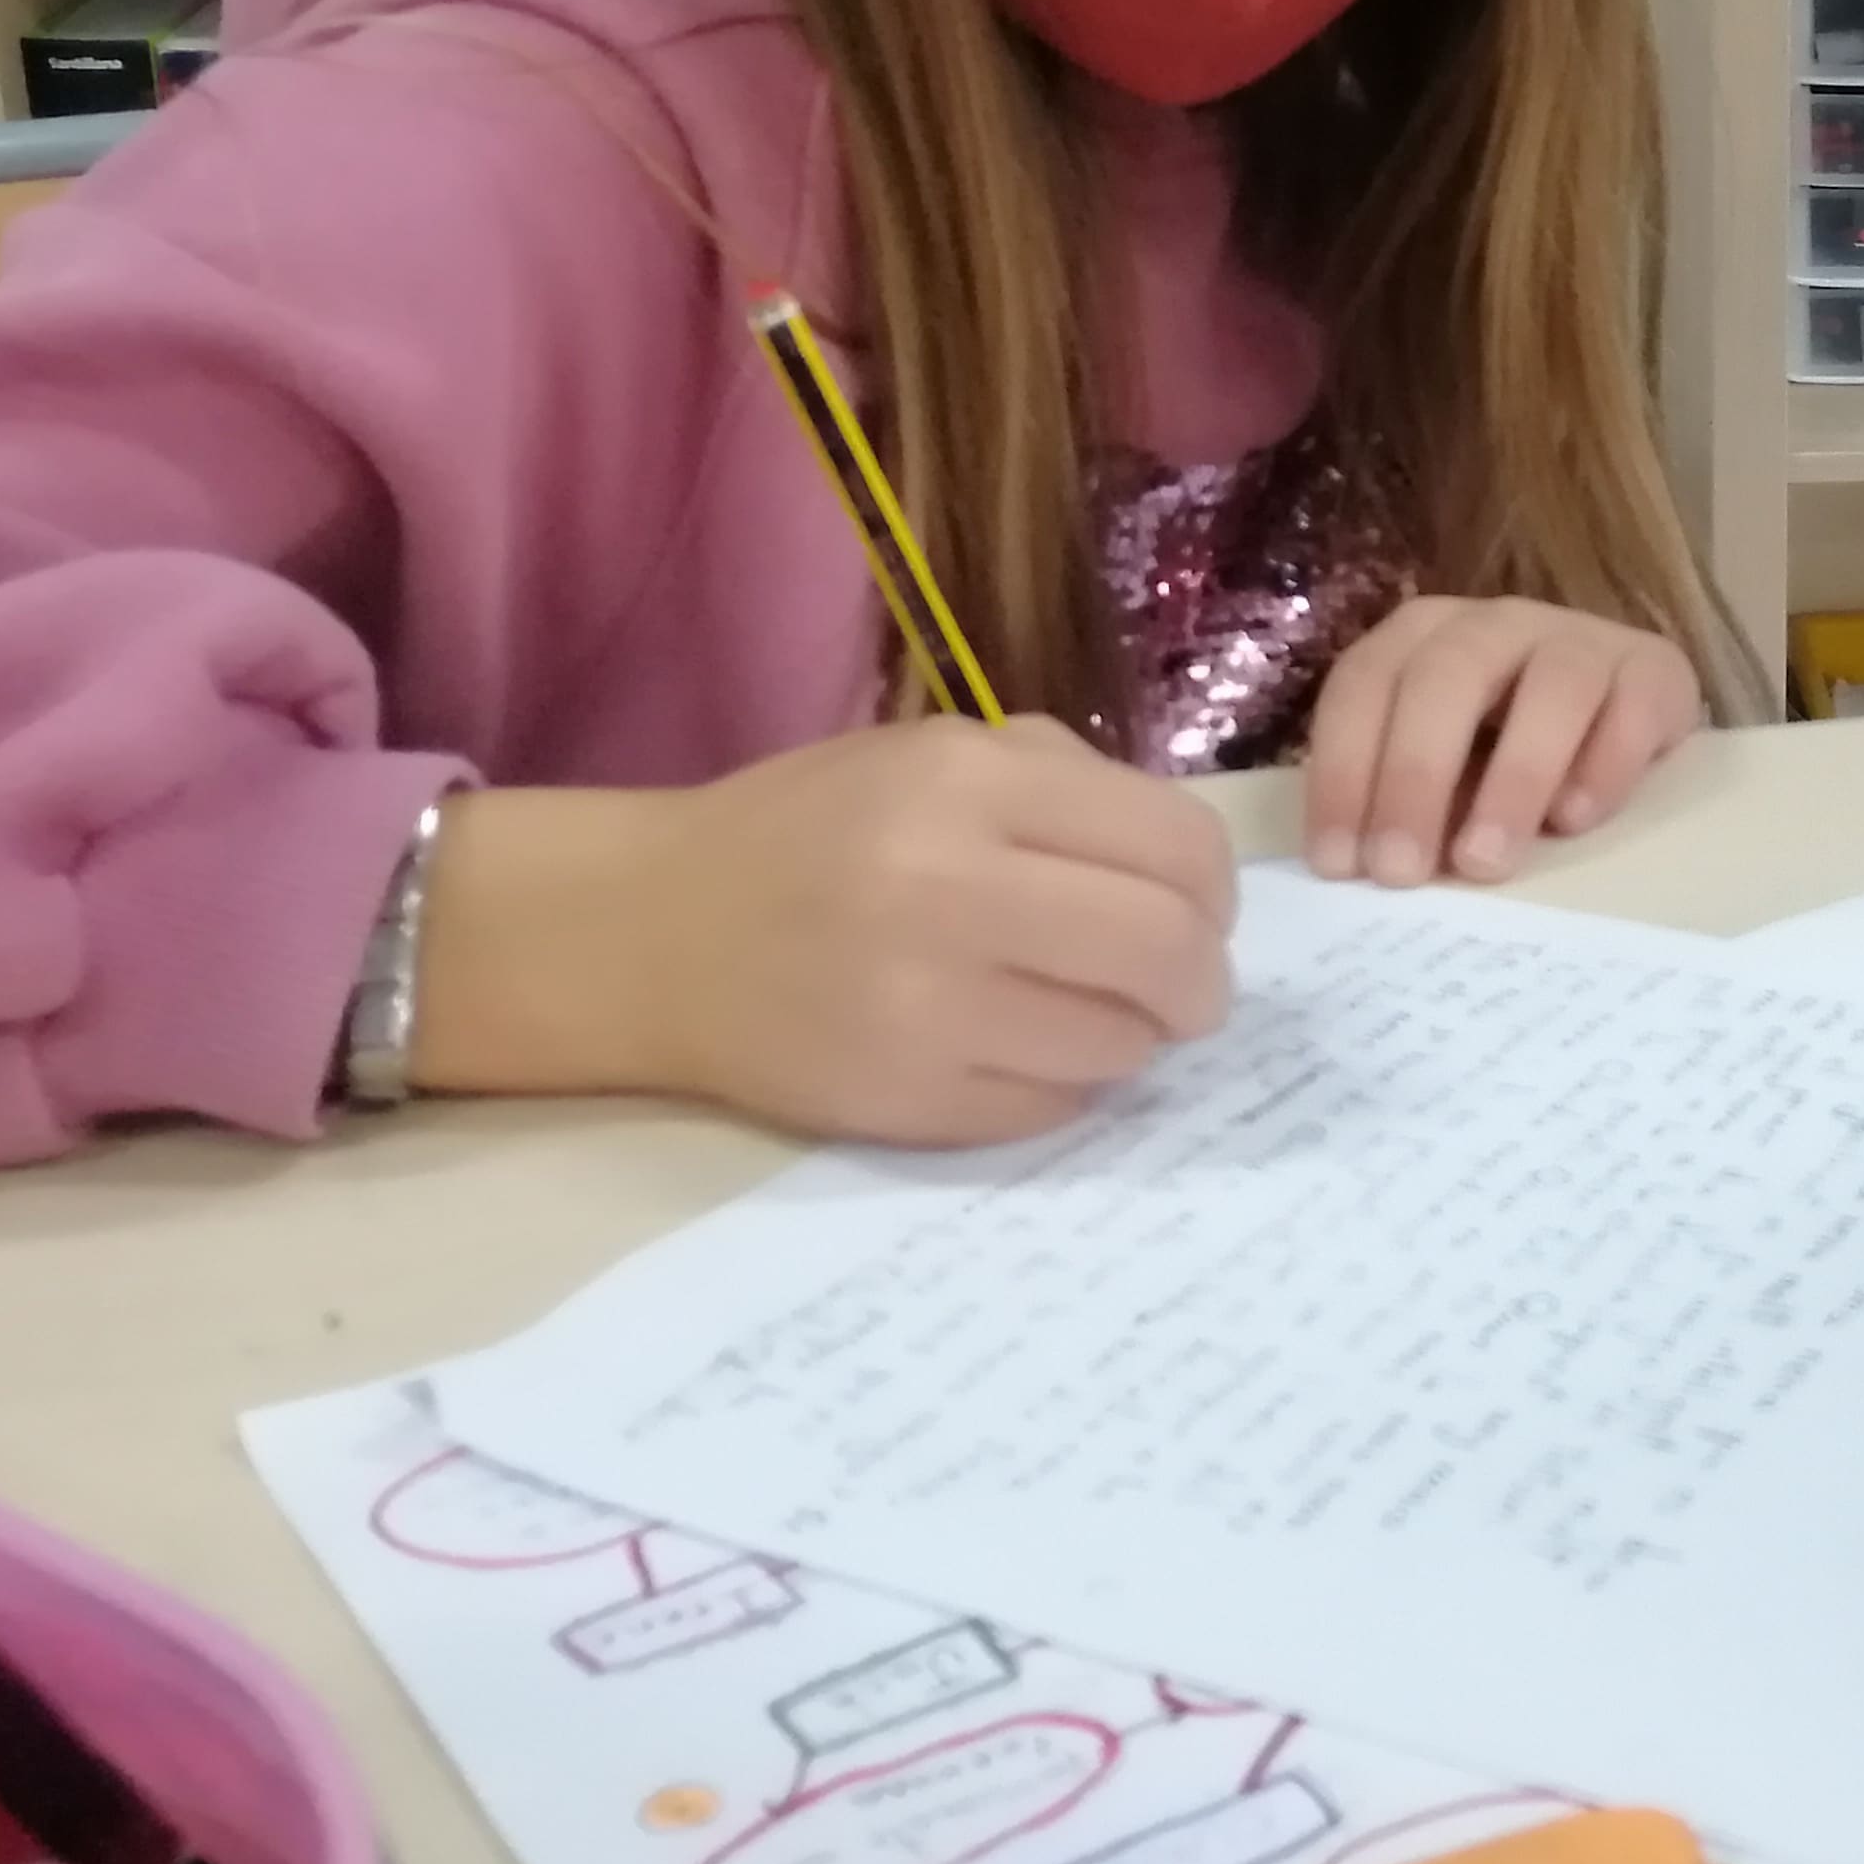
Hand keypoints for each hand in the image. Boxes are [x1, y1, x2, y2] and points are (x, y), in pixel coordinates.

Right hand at [414, 718, 1236, 1146]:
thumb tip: (1193, 874)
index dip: (1214, 892)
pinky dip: (1060, 1086)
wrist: (649, 933)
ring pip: (1121, 1045)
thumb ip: (1068, 788)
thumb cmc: (809, 833)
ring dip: (1129, 1038)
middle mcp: (949, 888)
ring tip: (1078, 1011)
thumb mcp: (933, 755)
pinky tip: (1012, 1049)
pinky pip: (1050, 1109)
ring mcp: (923, 1007)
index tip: (1198, 912)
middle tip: (1183, 989)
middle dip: (1201, 982)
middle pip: (1170, 954)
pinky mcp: (899, 1101)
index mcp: (968, 782)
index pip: (1178, 848)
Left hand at [1301, 594, 1705, 885]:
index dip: (1344, 770)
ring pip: (1551, 685)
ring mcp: (1581, 637)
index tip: (1340, 864)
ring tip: (1485, 861)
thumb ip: (1407, 803)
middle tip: (1401, 871)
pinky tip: (1575, 820)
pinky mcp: (1655, 667)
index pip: (1364, 686)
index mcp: (1422, 638)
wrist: (1627, 719)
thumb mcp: (1446, 774)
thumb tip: (1366, 870)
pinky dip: (1604, 763)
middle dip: (1414, 776)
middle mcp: (1495, 623)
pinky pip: (1634, 702)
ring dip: (1513, 776)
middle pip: (1446, 677)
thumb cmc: (1508, 756)